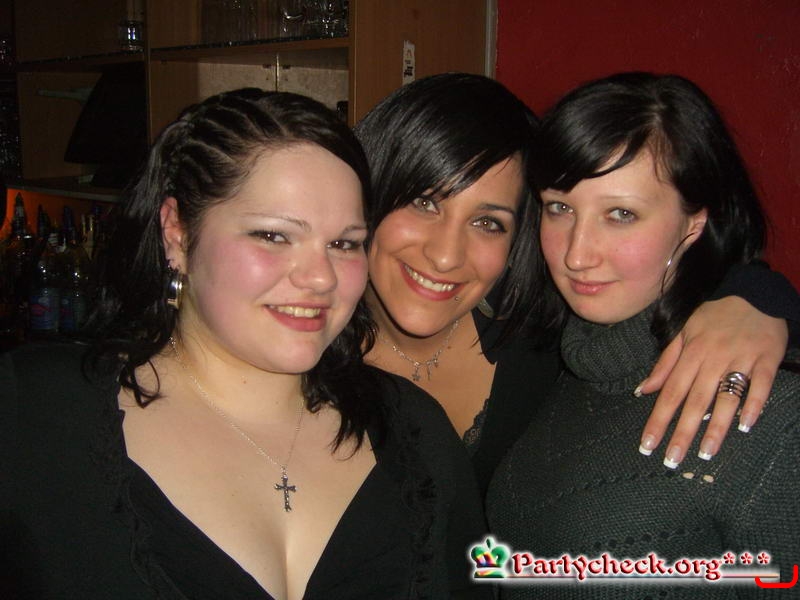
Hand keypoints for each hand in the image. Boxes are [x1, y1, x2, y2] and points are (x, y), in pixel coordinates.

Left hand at [637, 296, 787, 467]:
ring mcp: (741, 359)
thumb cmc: (714, 316)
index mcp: (691, 354)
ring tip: (706, 453)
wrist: (753, 293)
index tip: (647, 444)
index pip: (670, 393)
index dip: (658, 420)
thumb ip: (665, 363)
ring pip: (726, 397)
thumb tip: (642, 390)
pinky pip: (760, 385)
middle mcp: (713, 359)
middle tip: (672, 460)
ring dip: (716, 427)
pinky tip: (746, 426)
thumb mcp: (683, 332)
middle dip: (682, 432)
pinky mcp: (767, 360)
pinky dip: (754, 404)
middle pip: (695, 401)